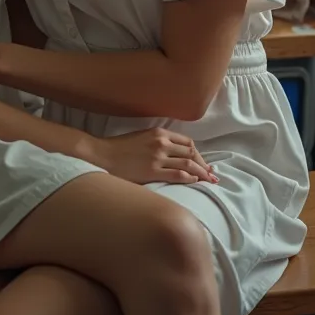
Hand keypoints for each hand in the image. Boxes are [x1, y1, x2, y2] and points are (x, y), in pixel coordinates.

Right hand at [93, 128, 217, 185]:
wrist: (104, 155)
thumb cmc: (121, 148)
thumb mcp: (142, 137)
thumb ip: (159, 142)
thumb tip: (175, 153)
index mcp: (159, 132)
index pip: (187, 142)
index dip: (198, 154)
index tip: (203, 163)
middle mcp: (161, 143)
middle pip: (191, 153)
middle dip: (203, 165)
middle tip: (211, 175)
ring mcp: (158, 157)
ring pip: (188, 164)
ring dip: (201, 173)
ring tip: (209, 181)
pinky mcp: (153, 171)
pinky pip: (178, 175)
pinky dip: (190, 178)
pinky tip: (194, 182)